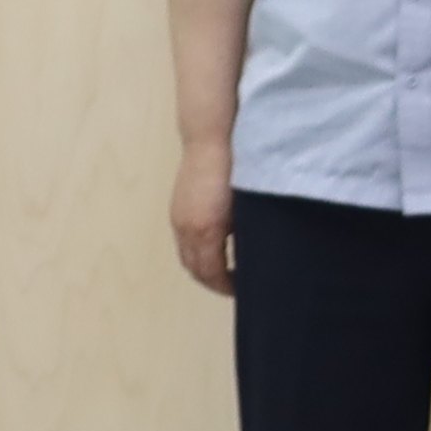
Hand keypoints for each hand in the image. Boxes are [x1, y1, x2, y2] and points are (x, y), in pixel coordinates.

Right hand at [172, 139, 235, 297]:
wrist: (211, 139)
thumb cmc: (237, 171)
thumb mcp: (248, 208)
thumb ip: (247, 234)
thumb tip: (254, 256)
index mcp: (206, 231)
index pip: (211, 273)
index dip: (226, 286)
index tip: (243, 290)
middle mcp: (187, 228)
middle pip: (195, 269)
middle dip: (213, 282)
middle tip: (235, 285)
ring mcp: (178, 219)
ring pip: (186, 256)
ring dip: (202, 268)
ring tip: (225, 271)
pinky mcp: (177, 209)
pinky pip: (182, 242)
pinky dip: (195, 252)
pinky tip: (213, 248)